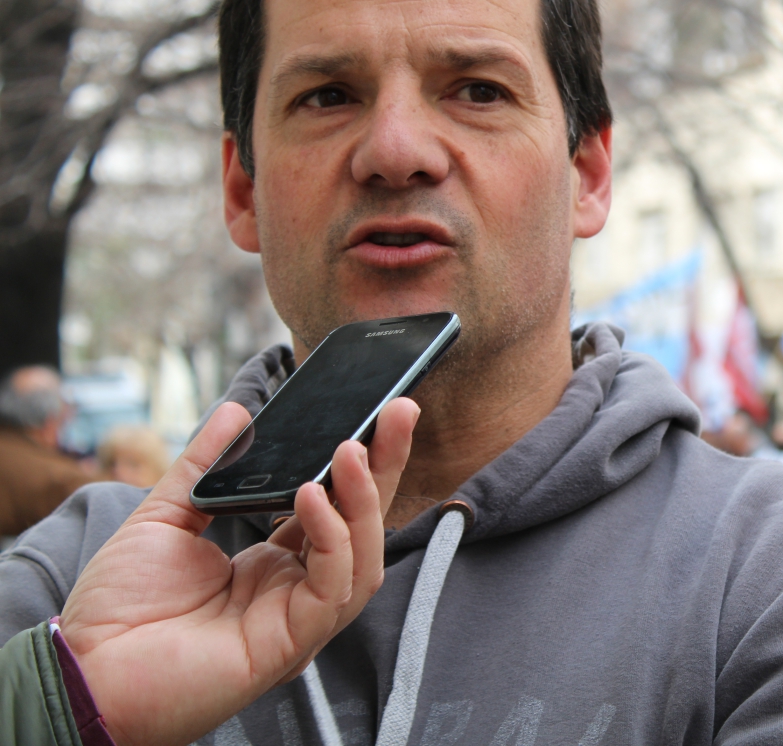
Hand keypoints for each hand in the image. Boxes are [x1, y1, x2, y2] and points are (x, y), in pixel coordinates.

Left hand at [59, 398, 416, 745]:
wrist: (83, 671)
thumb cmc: (118, 608)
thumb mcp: (164, 517)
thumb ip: (203, 465)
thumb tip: (235, 410)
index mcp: (273, 561)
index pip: (335, 506)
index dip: (360, 463)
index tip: (376, 414)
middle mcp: (294, 588)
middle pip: (362, 525)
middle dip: (386, 467)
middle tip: (399, 413)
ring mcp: (296, 617)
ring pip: (362, 557)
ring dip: (363, 500)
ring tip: (350, 450)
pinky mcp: (289, 642)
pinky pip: (332, 587)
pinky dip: (332, 538)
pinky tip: (311, 497)